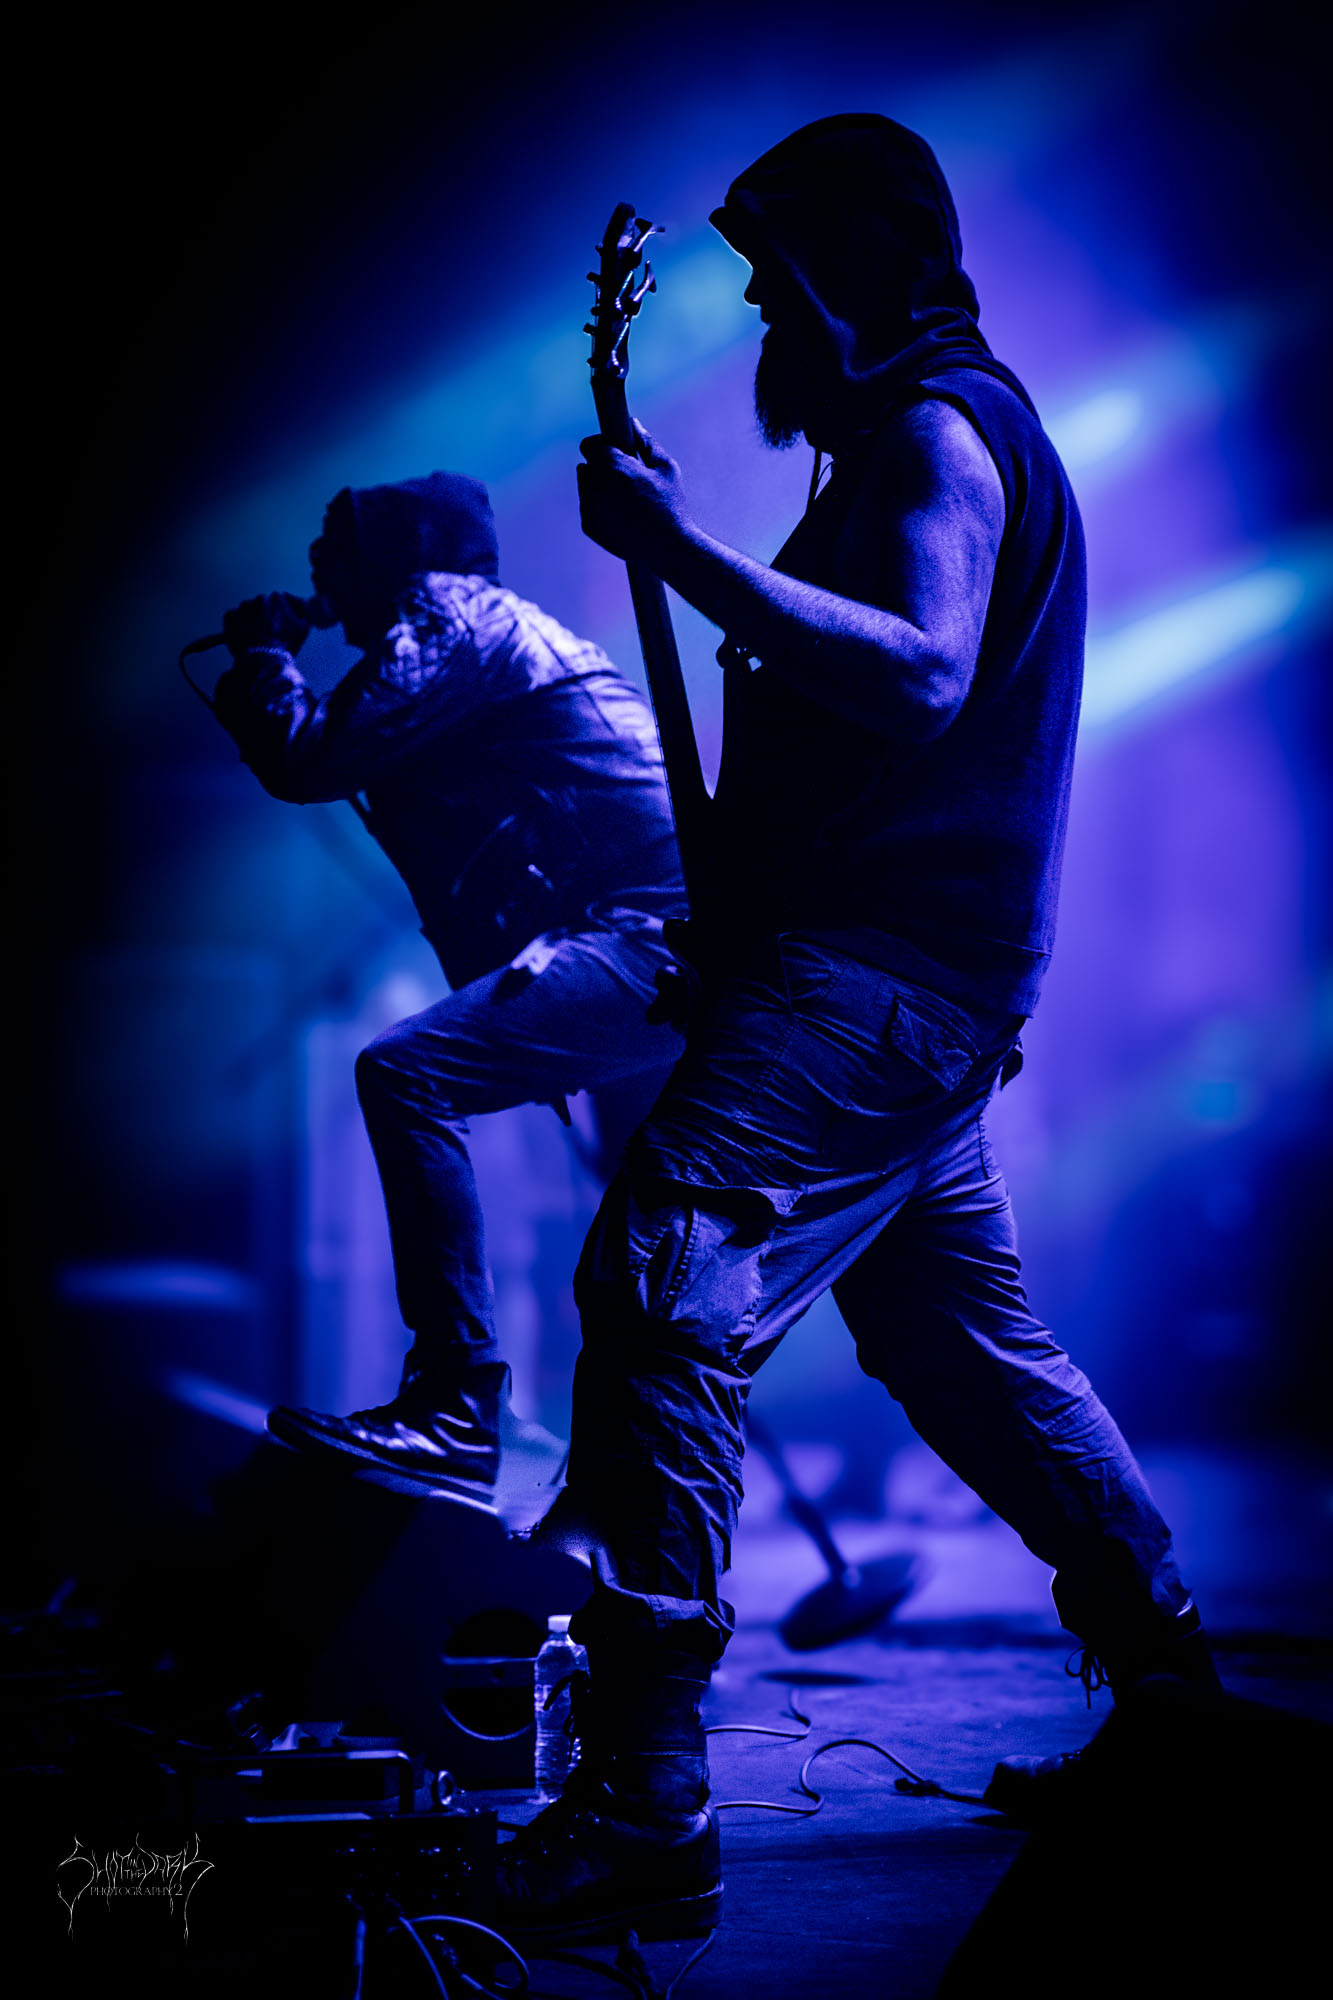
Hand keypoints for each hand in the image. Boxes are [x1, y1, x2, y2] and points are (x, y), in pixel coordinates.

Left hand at [221, 592, 311, 659]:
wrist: (263, 662)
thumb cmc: (284, 646)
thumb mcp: (303, 629)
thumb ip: (302, 613)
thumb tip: (300, 607)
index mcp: (277, 598)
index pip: (280, 600)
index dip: (282, 612)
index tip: (282, 623)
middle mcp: (259, 599)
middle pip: (263, 604)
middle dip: (265, 615)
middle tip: (269, 632)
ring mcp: (243, 607)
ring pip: (248, 609)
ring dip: (252, 619)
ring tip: (257, 635)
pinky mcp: (231, 618)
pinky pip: (234, 616)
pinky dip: (238, 623)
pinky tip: (246, 634)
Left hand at [577, 422, 690, 568]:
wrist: (668, 547)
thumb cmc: (671, 504)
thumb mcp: (666, 468)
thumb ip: (646, 443)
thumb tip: (632, 423)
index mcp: (612, 464)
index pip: (588, 445)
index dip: (601, 446)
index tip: (613, 452)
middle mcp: (594, 484)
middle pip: (586, 466)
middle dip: (600, 468)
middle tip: (623, 478)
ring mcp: (588, 506)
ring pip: (585, 487)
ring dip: (598, 487)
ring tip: (624, 498)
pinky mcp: (588, 525)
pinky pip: (588, 507)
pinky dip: (599, 507)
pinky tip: (622, 515)